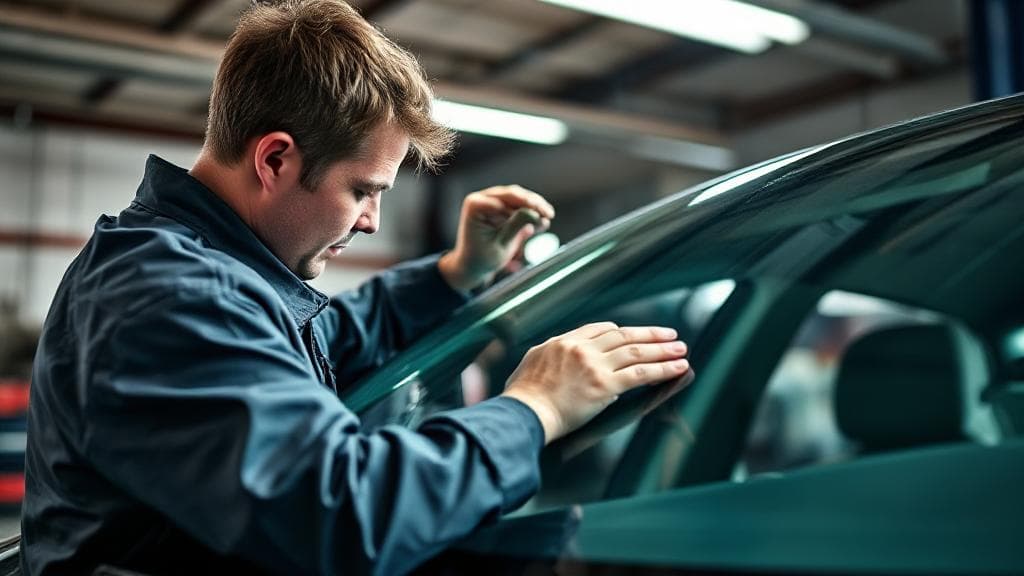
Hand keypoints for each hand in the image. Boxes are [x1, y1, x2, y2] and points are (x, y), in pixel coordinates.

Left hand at [438, 185, 554, 291]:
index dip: (523, 203)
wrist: (474, 266)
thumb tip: (535, 212)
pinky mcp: (505, 210)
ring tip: (548, 217)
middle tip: (548, 213)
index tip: (537, 211)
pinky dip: (533, 214)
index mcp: (475, 204)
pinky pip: (522, 209)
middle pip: (513, 195)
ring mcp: (495, 203)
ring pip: (520, 199)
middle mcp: (484, 199)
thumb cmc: (480, 257)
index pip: (502, 199)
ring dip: (536, 208)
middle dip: (533, 203)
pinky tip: (543, 223)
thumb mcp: (500, 243)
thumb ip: (516, 226)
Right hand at [501, 322, 689, 443]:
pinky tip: (677, 367)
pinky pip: (641, 374)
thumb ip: (554, 355)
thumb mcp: (534, 361)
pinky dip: (662, 369)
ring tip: (681, 349)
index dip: (622, 332)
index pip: (600, 329)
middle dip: (650, 335)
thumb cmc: (524, 396)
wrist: (525, 412)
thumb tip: (567, 359)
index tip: (634, 335)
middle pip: (624, 336)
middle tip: (670, 335)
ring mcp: (595, 365)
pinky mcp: (605, 385)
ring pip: (637, 352)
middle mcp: (582, 348)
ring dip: (663, 350)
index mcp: (565, 341)